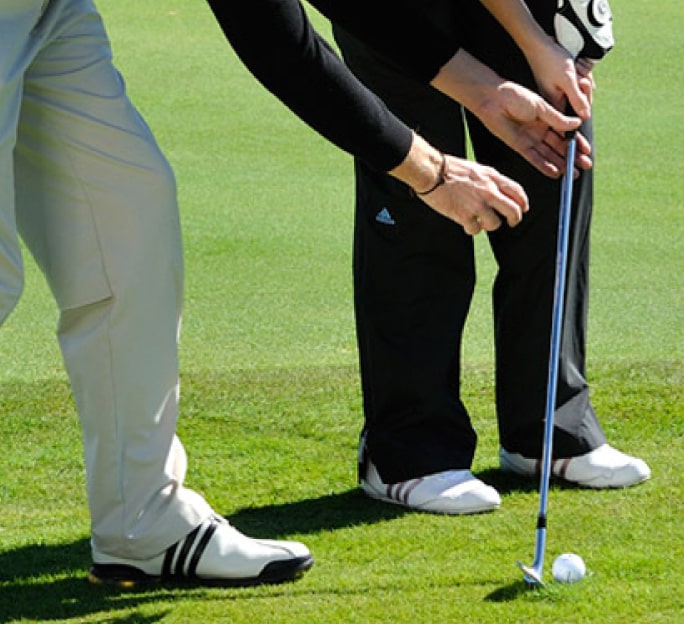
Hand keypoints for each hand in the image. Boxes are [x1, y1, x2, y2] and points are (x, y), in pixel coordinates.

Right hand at [419, 155, 528, 235]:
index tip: (523, 209)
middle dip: (515, 219)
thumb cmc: (449, 168)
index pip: (517, 191)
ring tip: (481, 221)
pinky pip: (475, 230)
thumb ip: (489, 180)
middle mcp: (489, 191)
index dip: (523, 202)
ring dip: (489, 225)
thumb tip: (498, 193)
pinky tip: (466, 224)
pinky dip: (472, 229)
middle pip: (513, 211)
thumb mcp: (476, 169)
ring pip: (495, 224)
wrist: (432, 172)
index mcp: (492, 177)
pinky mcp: (464, 215)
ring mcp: (477, 204)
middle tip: (511, 223)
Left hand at [476, 81, 592, 177]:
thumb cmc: (514, 96)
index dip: (577, 143)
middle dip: (572, 157)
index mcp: (548, 118)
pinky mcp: (520, 146)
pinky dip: (544, 166)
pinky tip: (555, 172)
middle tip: (583, 166)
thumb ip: (557, 119)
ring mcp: (530, 139)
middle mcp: (540, 130)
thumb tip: (576, 124)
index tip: (586, 152)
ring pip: (548, 155)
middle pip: (559, 147)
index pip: (566, 134)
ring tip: (572, 173)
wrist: (493, 100)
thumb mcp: (541, 107)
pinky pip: (534, 159)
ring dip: (561, 164)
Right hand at [525, 35, 592, 116]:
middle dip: (583, 86)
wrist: (540, 44)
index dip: (583, 102)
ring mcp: (559, 90)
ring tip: (572, 68)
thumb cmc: (551, 60)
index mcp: (555, 104)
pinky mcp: (561, 82)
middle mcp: (556, 100)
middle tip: (575, 75)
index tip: (580, 89)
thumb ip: (577, 99)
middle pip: (580, 100)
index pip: (577, 113)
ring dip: (582, 76)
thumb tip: (585, 117)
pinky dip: (578, 72)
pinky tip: (573, 65)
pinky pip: (576, 81)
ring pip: (580, 88)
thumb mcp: (568, 80)